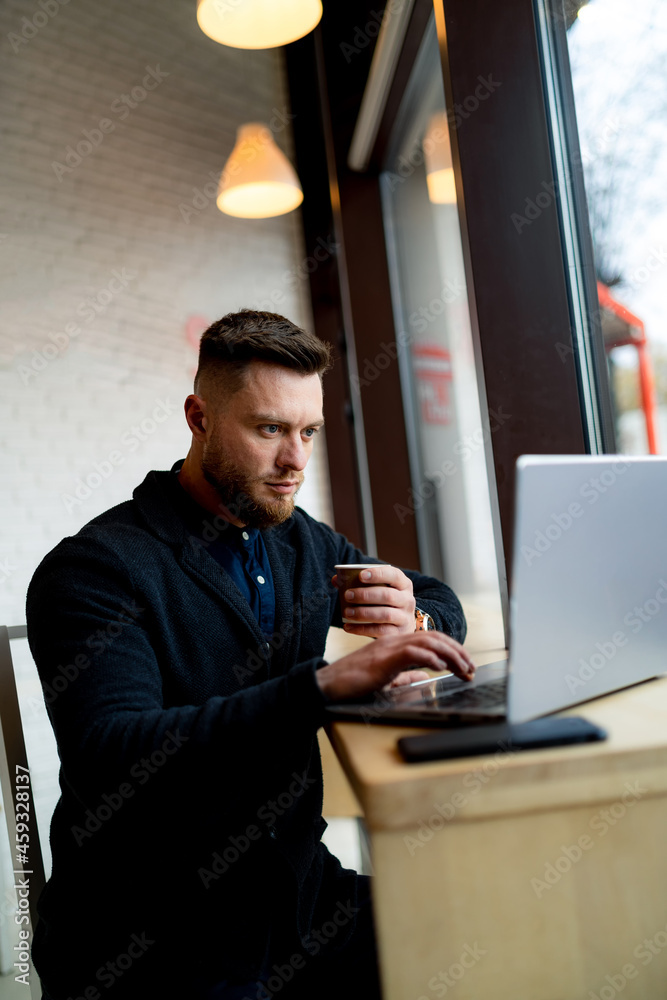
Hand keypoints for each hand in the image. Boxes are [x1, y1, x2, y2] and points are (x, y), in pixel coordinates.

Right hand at [316, 631, 474, 702]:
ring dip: (450, 655)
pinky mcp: (384, 658)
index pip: (432, 639)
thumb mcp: (386, 679)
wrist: (330, 685)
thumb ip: (405, 675)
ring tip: (463, 668)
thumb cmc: (354, 682)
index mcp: (397, 644)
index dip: (453, 650)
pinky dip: (429, 657)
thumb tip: (423, 677)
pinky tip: (440, 666)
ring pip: (428, 642)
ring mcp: (390, 647)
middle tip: (471, 668)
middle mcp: (396, 641)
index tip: (466, 665)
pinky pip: (412, 653)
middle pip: (435, 637)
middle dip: (458, 652)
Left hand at [331, 565, 415, 636]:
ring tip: (347, 612)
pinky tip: (348, 627)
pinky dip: (362, 629)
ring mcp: (405, 617)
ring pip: (385, 614)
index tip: (361, 575)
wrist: (401, 624)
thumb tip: (336, 579)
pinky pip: (380, 631)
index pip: (393, 575)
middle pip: (388, 596)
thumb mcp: (379, 589)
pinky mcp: (399, 633)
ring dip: (363, 613)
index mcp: (403, 584)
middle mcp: (407, 600)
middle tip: (348, 595)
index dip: (378, 574)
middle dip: (366, 595)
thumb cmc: (385, 601)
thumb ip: (358, 583)